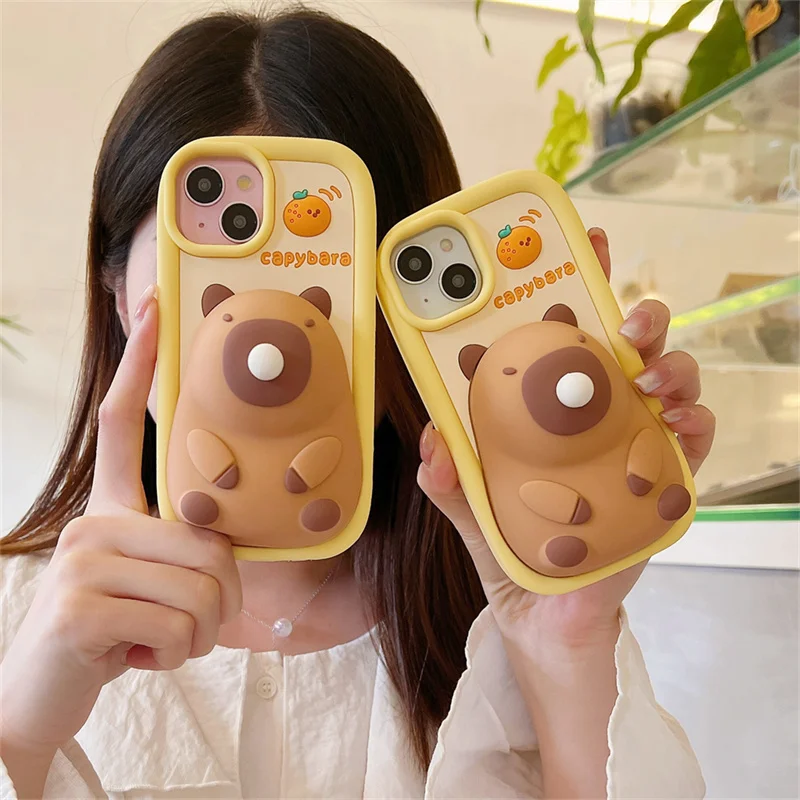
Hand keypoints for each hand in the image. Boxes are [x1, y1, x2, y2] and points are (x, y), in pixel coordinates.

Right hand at [0, 285, 241, 773]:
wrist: (43, 696)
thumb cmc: (115, 631)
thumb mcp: (150, 581)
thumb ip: (180, 549)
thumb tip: (225, 545)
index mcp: (110, 507)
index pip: (122, 420)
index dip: (139, 362)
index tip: (152, 306)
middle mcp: (92, 520)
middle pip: (211, 545)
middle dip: (219, 601)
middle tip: (185, 625)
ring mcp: (82, 559)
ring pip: (203, 590)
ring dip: (198, 634)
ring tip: (156, 640)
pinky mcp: (81, 606)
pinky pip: (181, 626)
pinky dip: (177, 656)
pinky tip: (136, 658)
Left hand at [417, 228, 714, 650]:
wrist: (545, 609)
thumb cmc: (511, 542)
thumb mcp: (469, 505)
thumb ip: (448, 476)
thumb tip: (432, 442)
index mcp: (549, 402)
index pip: (566, 330)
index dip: (577, 282)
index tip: (580, 243)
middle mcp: (596, 410)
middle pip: (627, 341)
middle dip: (636, 313)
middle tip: (623, 320)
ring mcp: (634, 438)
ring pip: (670, 376)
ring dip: (669, 363)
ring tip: (648, 373)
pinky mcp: (663, 476)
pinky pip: (694, 437)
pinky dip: (694, 421)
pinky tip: (676, 420)